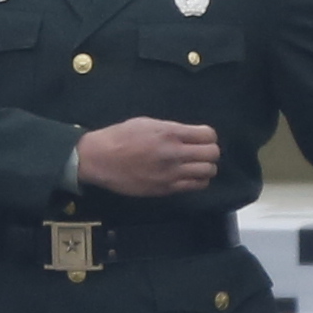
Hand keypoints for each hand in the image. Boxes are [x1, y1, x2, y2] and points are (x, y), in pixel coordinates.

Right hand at [70, 116, 222, 196]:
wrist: (100, 159)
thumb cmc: (120, 137)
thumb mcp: (147, 123)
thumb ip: (171, 129)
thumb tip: (189, 135)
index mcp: (170, 133)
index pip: (208, 135)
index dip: (208, 136)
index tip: (201, 138)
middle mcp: (174, 153)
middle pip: (212, 154)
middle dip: (210, 152)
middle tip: (201, 152)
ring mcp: (171, 173)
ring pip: (208, 172)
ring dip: (206, 167)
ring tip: (196, 165)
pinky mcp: (166, 189)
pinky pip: (195, 186)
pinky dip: (197, 181)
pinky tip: (188, 176)